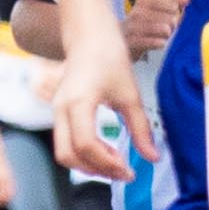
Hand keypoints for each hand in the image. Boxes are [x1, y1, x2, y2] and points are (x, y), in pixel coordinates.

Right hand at [55, 37, 148, 181]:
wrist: (89, 37)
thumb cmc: (109, 58)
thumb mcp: (130, 95)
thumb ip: (141, 129)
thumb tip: (152, 157)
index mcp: (78, 102)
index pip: (86, 145)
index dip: (107, 163)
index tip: (129, 170)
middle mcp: (61, 109)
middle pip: (68, 155)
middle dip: (95, 170)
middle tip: (122, 172)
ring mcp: (56, 112)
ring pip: (64, 153)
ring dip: (88, 165)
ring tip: (115, 164)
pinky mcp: (59, 113)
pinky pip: (66, 143)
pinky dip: (84, 154)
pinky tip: (106, 152)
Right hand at [119, 0, 183, 58]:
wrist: (120, 43)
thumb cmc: (142, 26)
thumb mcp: (154, 11)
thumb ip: (171, 3)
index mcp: (144, 2)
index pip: (172, 6)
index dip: (175, 15)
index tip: (168, 19)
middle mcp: (138, 12)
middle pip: (171, 18)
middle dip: (171, 27)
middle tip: (164, 31)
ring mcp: (134, 27)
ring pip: (165, 30)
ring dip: (166, 36)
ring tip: (160, 37)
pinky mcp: (133, 42)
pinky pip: (157, 42)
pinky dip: (161, 44)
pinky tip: (157, 44)